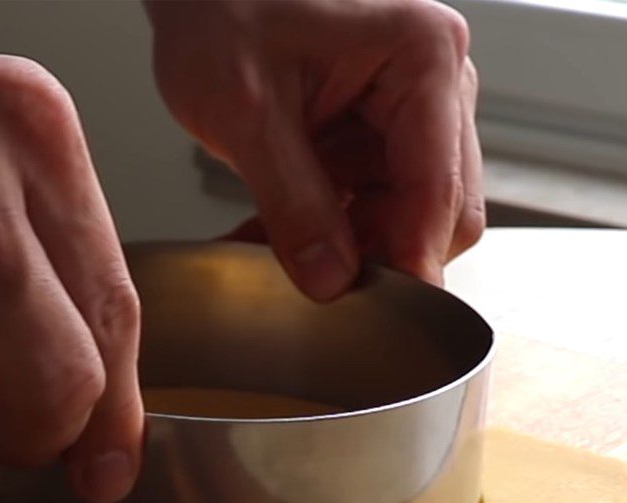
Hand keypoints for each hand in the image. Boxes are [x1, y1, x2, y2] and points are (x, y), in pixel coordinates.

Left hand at [146, 0, 483, 295]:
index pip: (439, 190)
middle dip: (381, 256)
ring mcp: (407, 117)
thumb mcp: (248, 113)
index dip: (413, 261)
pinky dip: (332, 236)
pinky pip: (371, 209)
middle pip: (439, 212)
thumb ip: (294, 202)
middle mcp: (432, 88)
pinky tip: (284, 240)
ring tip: (283, 254)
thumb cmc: (222, 9)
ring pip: (406, 219)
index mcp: (421, 59)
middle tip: (321, 287)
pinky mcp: (376, 140)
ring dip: (350, 251)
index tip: (386, 314)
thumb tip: (331, 280)